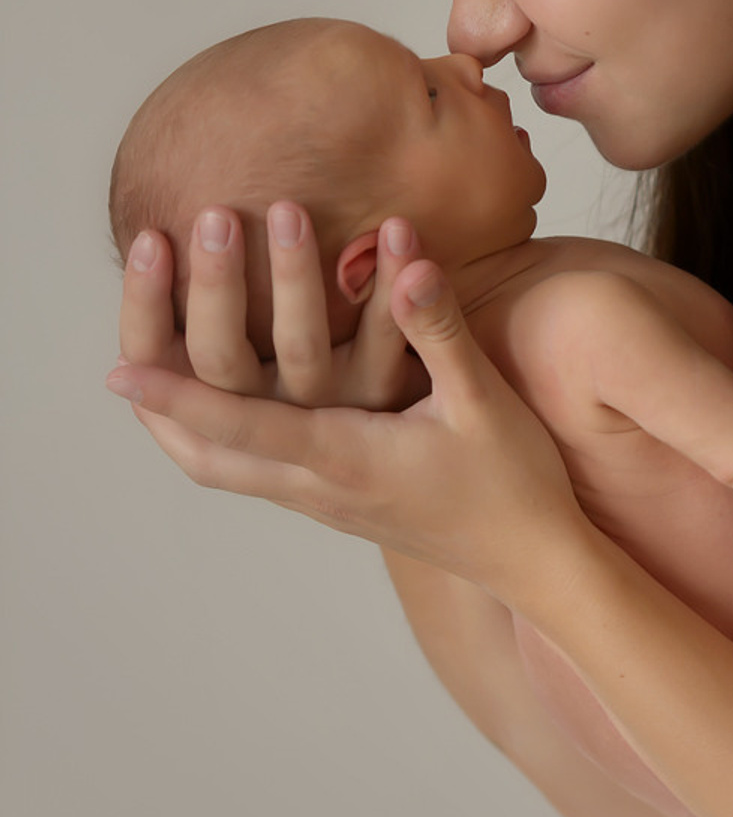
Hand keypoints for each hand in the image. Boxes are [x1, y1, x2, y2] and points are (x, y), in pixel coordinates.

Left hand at [108, 261, 584, 600]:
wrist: (533, 559)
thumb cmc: (514, 482)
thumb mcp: (482, 400)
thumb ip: (439, 328)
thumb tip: (407, 258)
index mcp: (348, 460)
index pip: (242, 426)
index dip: (179, 395)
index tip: (116, 368)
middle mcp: (322, 487)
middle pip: (208, 459)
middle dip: (163, 405)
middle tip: (121, 359)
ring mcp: (326, 502)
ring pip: (224, 470)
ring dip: (184, 423)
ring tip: (152, 373)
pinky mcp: (339, 504)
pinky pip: (252, 473)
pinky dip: (218, 438)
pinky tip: (222, 406)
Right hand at [119, 204, 427, 408]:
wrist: (410, 424)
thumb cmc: (307, 356)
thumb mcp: (244, 346)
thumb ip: (212, 305)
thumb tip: (157, 235)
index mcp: (211, 399)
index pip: (153, 360)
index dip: (144, 302)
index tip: (151, 236)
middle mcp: (264, 413)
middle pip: (219, 357)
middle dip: (213, 283)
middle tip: (217, 214)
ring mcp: (324, 408)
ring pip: (299, 344)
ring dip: (293, 274)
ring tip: (288, 208)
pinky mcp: (381, 394)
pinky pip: (382, 336)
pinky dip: (388, 279)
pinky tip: (394, 229)